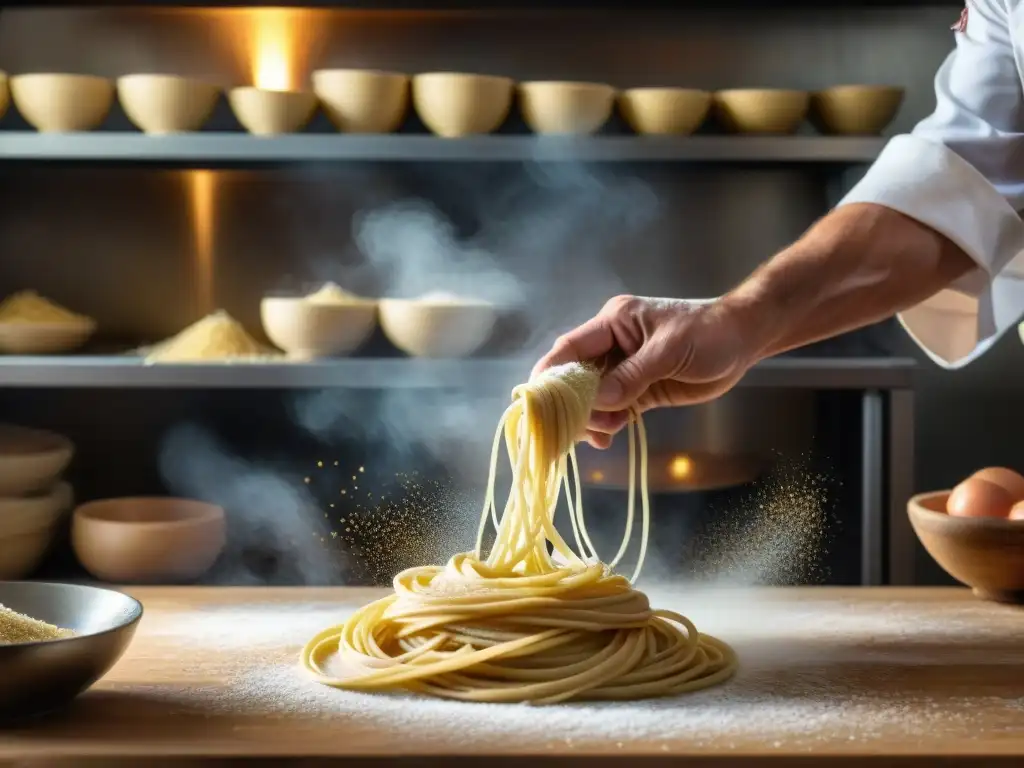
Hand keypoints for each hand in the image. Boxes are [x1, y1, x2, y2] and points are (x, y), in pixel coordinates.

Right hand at [532, 296, 755, 447]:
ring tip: (602, 435)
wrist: (744, 339)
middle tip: (571, 430)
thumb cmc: (709, 333)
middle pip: (577, 377)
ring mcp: (626, 369)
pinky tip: (608, 437)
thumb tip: (598, 400)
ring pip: (594, 398)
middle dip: (571, 404)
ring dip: (591, 418)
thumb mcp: (669, 351)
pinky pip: (614, 409)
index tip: (535, 399)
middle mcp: (613, 345)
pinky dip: (607, 424)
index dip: (550, 372)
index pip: (571, 348)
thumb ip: (633, 375)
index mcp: (614, 323)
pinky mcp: (641, 390)